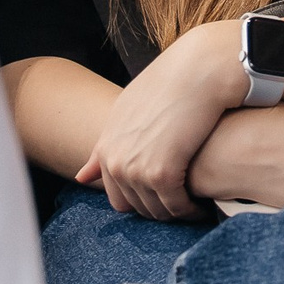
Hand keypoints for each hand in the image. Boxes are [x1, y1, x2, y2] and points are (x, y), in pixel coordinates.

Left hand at [78, 21, 248, 220]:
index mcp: (106, 147)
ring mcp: (136, 170)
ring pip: (157, 211)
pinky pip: (176, 207)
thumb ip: (104, 148)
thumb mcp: (126, 113)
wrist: (196, 72)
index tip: (162, 194)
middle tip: (180, 201)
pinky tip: (202, 204)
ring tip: (193, 204)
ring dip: (175, 212)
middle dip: (157, 209)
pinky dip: (190, 210)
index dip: (141, 200)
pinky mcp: (162, 174)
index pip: (116, 197)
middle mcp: (115, 162)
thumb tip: (80, 177)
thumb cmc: (168, 87)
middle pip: (135, 208)